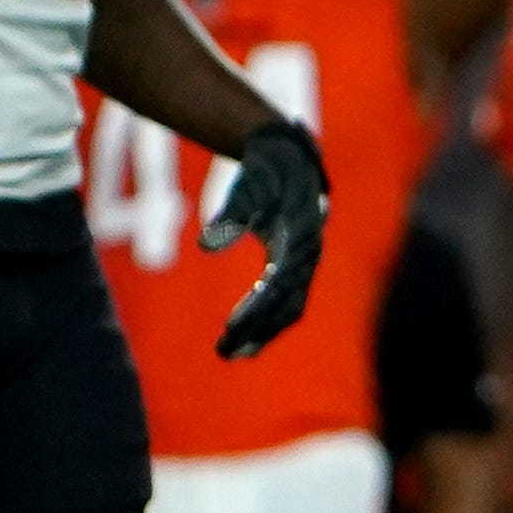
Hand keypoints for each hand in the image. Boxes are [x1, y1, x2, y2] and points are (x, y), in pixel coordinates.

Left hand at [208, 116, 330, 356]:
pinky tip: (247, 337)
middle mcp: (308, 255)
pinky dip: (268, 321)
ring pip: (289, 308)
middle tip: (224, 352)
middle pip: (286, 305)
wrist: (289, 158)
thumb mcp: (246, 186)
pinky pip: (287, 301)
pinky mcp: (297, 266)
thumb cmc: (265, 171)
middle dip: (256, 330)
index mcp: (299, 237)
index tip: (229, 329)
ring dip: (262, 332)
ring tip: (233, 354)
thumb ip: (229, 215)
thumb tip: (205, 246)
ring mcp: (305, 262)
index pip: (277, 285)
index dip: (255, 310)